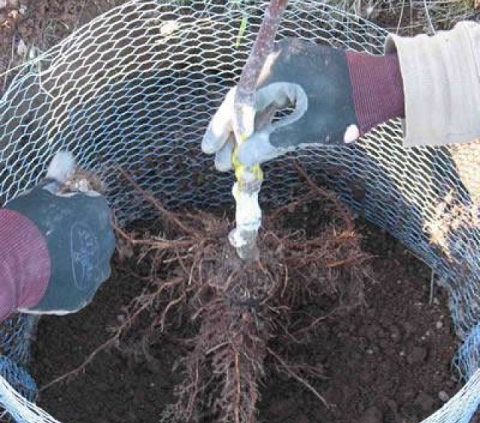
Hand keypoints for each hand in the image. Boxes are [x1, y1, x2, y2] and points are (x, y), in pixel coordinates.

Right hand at [4, 152, 114, 315]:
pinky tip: (50, 278)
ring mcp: (96, 270)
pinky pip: (81, 285)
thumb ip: (58, 177)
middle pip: (97, 234)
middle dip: (81, 233)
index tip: (55, 215)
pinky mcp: (85, 294)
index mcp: (98, 211)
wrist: (7, 264)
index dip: (74, 209)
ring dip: (79, 258)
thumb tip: (67, 155)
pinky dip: (70, 282)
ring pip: (93, 261)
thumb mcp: (40, 195)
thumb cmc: (24, 223)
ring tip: (51, 259)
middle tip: (51, 238)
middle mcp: (106, 240)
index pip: (93, 206)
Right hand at [202, 39, 403, 168]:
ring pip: (257, 103)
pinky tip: (255, 143)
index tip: (210, 151)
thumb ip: (274, 142)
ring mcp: (288, 68)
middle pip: (244, 102)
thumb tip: (243, 159)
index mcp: (279, 69)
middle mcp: (278, 62)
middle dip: (231, 134)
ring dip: (247, 131)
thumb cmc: (351, 107)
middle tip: (217, 161)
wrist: (383, 87)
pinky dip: (264, 123)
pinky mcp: (297, 77)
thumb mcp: (310, 128)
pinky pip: (272, 101)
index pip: (240, 102)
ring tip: (234, 160)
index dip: (223, 129)